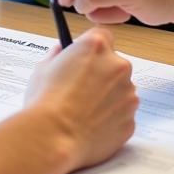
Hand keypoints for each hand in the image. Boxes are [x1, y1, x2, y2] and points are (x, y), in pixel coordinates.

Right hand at [25, 26, 137, 170]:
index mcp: (95, 46)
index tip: (84, 56)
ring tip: (83, 110)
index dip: (92, 47)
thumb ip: (58, 55)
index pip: (103, 35)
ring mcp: (128, 95)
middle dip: (101, 72)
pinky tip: (90, 125)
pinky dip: (110, 118)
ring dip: (108, 96)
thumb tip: (62, 52)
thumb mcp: (43, 67)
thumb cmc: (45, 101)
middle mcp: (118, 66)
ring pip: (121, 90)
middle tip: (80, 87)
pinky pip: (122, 114)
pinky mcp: (131, 121)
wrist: (53, 138)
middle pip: (115, 63)